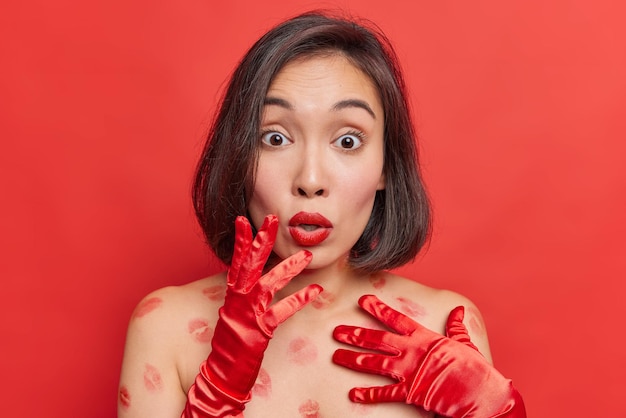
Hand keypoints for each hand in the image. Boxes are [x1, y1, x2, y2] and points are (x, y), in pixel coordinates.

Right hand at [183, 215, 322, 416]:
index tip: (243, 219)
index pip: (236, 261)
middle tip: (272, 218)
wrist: (221, 373)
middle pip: (250, 264)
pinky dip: (299, 299)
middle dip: (262, 240)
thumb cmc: (231, 342)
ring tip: (307, 256)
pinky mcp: (260, 329)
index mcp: (232, 293)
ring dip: (289, 268)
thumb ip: (245, 293)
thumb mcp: (236, 312)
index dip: (241, 240)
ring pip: (269, 284)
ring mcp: (248, 313)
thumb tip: (257, 276)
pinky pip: (282, 311)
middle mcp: (238, 299)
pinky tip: (315, 290)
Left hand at [332, 295, 525, 416]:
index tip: (362, 301)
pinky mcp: (411, 392)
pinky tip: (353, 394)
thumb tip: (458, 310)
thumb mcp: (465, 343)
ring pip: (374, 363)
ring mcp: (410, 371)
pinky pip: (385, 394)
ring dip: (353, 359)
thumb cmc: (475, 369)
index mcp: (424, 337)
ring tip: (336, 356)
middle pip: (377, 339)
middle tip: (336, 331)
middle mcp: (412, 351)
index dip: (378, 309)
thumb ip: (456, 327)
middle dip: (355, 334)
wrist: (482, 394)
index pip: (396, 319)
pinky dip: (368, 395)